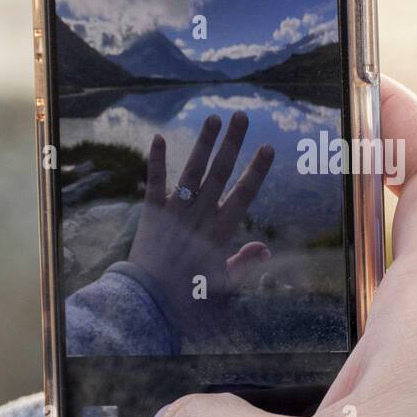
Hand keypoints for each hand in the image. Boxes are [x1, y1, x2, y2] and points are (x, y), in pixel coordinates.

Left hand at [127, 112, 273, 333]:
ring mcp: (175, 212)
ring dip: (203, 143)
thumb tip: (264, 247)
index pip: (243, 194)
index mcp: (220, 232)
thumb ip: (245, 264)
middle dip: (232, 143)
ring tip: (213, 118)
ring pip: (192, 171)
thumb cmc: (189, 297)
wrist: (148, 301)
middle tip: (241, 116)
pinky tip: (159, 137)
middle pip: (220, 173)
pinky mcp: (151, 213)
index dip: (256, 170)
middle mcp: (199, 215)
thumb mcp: (224, 286)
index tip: (267, 148)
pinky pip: (154, 183)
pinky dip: (157, 161)